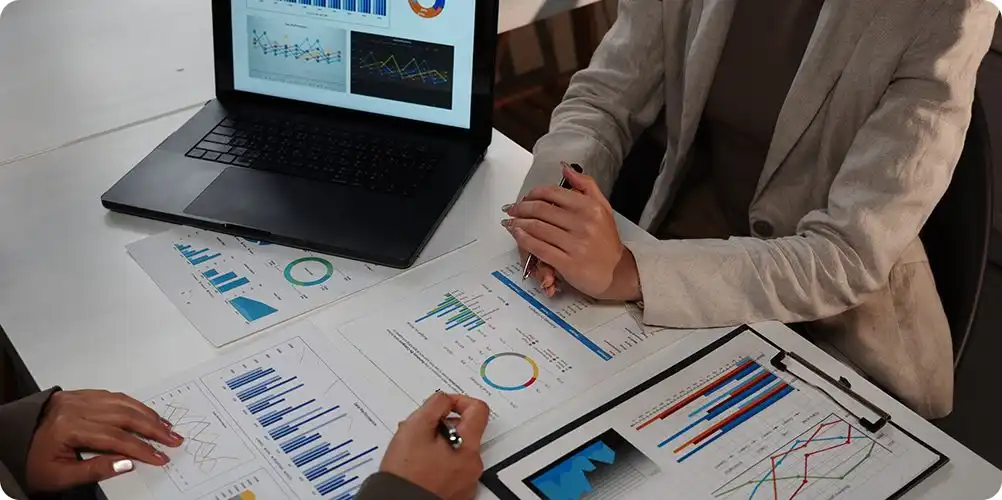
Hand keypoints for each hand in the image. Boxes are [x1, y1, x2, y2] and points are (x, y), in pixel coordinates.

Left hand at [25, 390, 183, 492]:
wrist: (11, 445)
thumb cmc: (33, 463)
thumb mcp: (61, 476)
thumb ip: (96, 469)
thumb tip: (128, 463)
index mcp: (68, 427)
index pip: (114, 438)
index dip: (141, 448)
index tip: (159, 457)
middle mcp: (74, 407)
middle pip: (123, 415)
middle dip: (152, 428)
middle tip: (173, 439)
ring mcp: (77, 398)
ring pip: (122, 402)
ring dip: (147, 414)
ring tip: (166, 427)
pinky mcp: (79, 394)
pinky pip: (112, 395)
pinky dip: (133, 404)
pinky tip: (145, 413)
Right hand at [380, 393, 489, 499]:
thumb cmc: (407, 472)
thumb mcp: (416, 427)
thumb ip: (435, 405)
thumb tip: (445, 400)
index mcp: (468, 447)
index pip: (478, 410)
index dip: (459, 401)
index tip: (443, 405)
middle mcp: (472, 465)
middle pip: (465, 431)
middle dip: (442, 425)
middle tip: (420, 431)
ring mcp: (465, 480)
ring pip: (455, 449)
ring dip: (437, 443)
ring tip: (414, 449)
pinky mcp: (456, 491)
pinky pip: (451, 468)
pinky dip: (437, 461)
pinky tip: (418, 464)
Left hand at [504, 165, 642, 300]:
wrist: (617, 272)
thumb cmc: (607, 241)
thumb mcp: (603, 208)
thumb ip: (586, 185)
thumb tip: (565, 169)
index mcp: (590, 207)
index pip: (553, 193)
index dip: (533, 193)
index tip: (525, 197)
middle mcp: (584, 224)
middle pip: (541, 210)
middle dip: (521, 208)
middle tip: (511, 209)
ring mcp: (576, 244)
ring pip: (538, 228)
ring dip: (518, 223)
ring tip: (510, 222)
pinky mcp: (568, 263)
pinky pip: (540, 248)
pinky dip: (524, 240)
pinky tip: (517, 235)